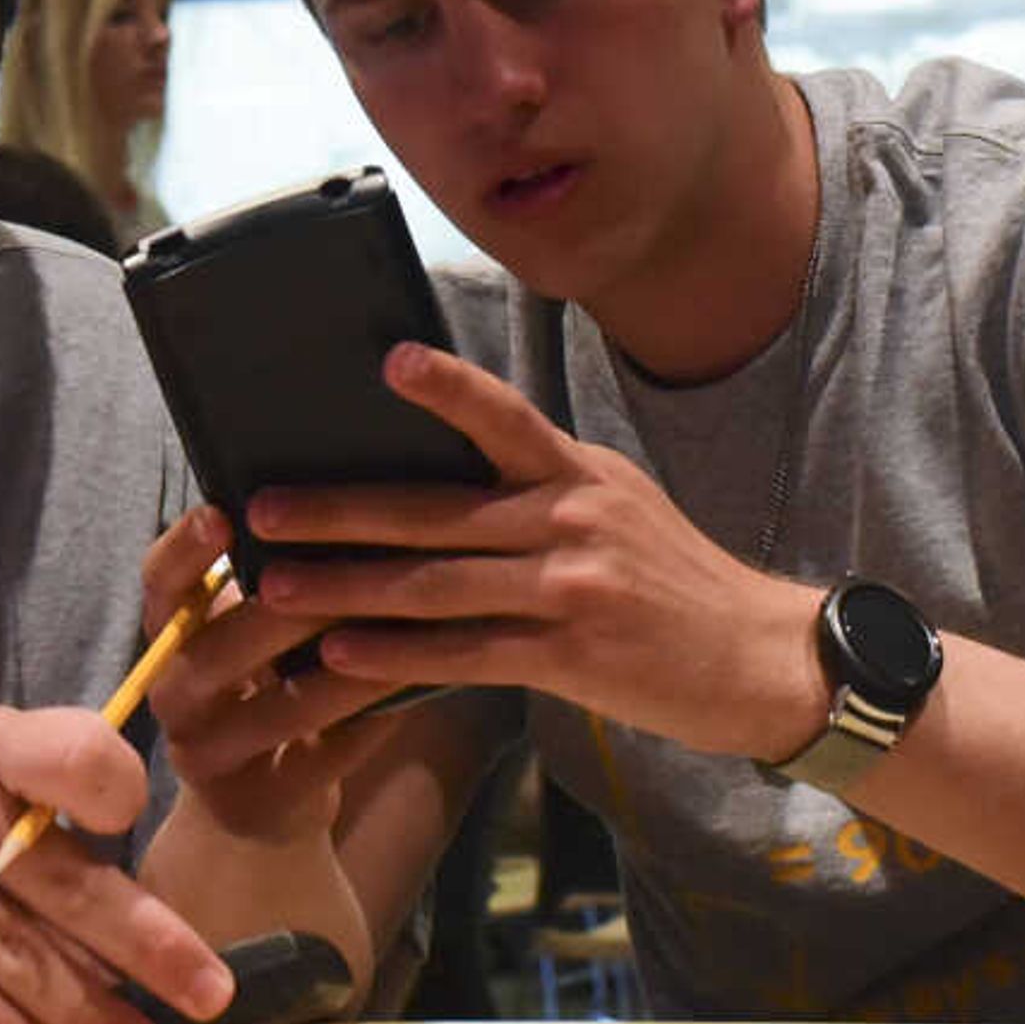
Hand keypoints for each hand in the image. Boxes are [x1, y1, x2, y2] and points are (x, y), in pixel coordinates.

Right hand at [137, 504, 391, 841]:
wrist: (265, 808)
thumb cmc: (274, 689)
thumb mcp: (258, 637)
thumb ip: (275, 583)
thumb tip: (343, 504)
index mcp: (171, 641)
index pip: (160, 588)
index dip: (183, 550)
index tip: (222, 512)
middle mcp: (173, 698)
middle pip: (216, 649)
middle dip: (284, 610)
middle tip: (345, 570)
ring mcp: (207, 758)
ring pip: (276, 709)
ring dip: (343, 670)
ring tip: (400, 632)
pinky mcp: (255, 804)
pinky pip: (318, 760)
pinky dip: (368, 723)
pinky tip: (415, 692)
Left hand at [207, 345, 828, 762]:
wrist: (762, 660)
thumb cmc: (679, 585)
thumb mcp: (622, 509)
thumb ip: (544, 491)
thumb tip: (449, 475)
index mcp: (581, 474)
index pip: (504, 418)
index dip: (445, 389)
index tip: (384, 363)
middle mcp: (574, 518)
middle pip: (436, 510)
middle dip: (340, 509)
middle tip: (262, 508)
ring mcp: (573, 587)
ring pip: (435, 585)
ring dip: (344, 587)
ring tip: (274, 586)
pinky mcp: (572, 655)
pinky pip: (464, 653)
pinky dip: (396, 656)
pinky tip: (340, 657)